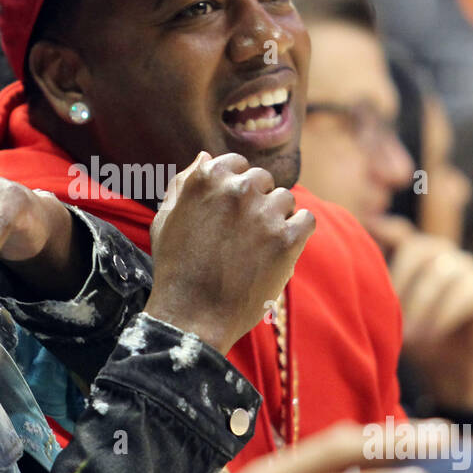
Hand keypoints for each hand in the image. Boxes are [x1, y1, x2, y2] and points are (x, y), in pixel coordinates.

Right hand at [146, 151, 314, 352]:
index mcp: (207, 177)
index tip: (231, 213)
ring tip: (257, 248)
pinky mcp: (286, 238)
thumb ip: (184, 183)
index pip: (238, 164)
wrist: (191, 315)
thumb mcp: (166, 219)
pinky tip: (281, 250)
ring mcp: (263, 213)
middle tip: (243, 236)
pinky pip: (307, 220)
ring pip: (286, 199)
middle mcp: (237, 188)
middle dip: (256, 202)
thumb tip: (205, 156)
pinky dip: (298, 233)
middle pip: (263, 180)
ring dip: (277, 218)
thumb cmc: (176, 268)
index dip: (236, 189)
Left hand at [368, 215, 472, 410]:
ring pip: (441, 272)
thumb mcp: (388, 317)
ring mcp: (465, 264)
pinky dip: (446, 313)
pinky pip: (466, 289)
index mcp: (412, 254)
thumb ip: (377, 291)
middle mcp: (439, 252)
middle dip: (401, 281)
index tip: (368, 239)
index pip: (397, 231)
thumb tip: (353, 274)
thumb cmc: (414, 340)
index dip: (383, 231)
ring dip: (422, 305)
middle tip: (391, 317)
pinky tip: (433, 334)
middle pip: (417, 249)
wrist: (451, 372)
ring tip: (410, 337)